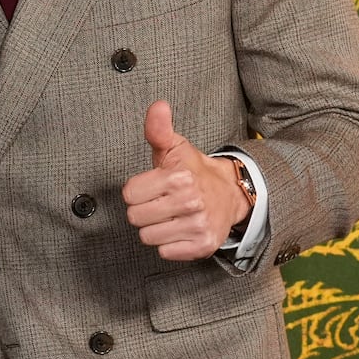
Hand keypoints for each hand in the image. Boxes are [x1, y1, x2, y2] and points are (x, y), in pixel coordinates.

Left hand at [120, 100, 251, 260]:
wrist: (230, 193)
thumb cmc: (193, 170)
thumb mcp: (175, 147)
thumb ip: (158, 128)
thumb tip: (158, 106)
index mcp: (178, 177)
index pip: (129, 194)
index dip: (138, 190)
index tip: (152, 186)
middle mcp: (190, 202)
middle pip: (135, 217)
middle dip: (144, 209)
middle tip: (161, 201)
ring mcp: (198, 225)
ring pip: (148, 237)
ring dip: (155, 228)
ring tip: (170, 215)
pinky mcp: (203, 246)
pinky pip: (165, 252)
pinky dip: (169, 244)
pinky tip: (180, 229)